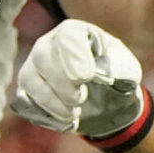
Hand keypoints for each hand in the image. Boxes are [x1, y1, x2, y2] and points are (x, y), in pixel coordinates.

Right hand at [10, 19, 145, 139]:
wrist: (106, 103)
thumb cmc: (116, 78)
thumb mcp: (128, 71)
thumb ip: (120, 68)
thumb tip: (104, 72)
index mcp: (75, 32)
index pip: (67, 37)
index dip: (74, 57)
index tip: (87, 78)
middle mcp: (49, 44)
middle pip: (43, 56)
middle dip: (61, 83)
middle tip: (81, 99)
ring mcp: (34, 66)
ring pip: (29, 78)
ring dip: (51, 101)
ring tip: (74, 113)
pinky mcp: (28, 90)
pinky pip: (26, 100)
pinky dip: (46, 114)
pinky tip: (66, 119)